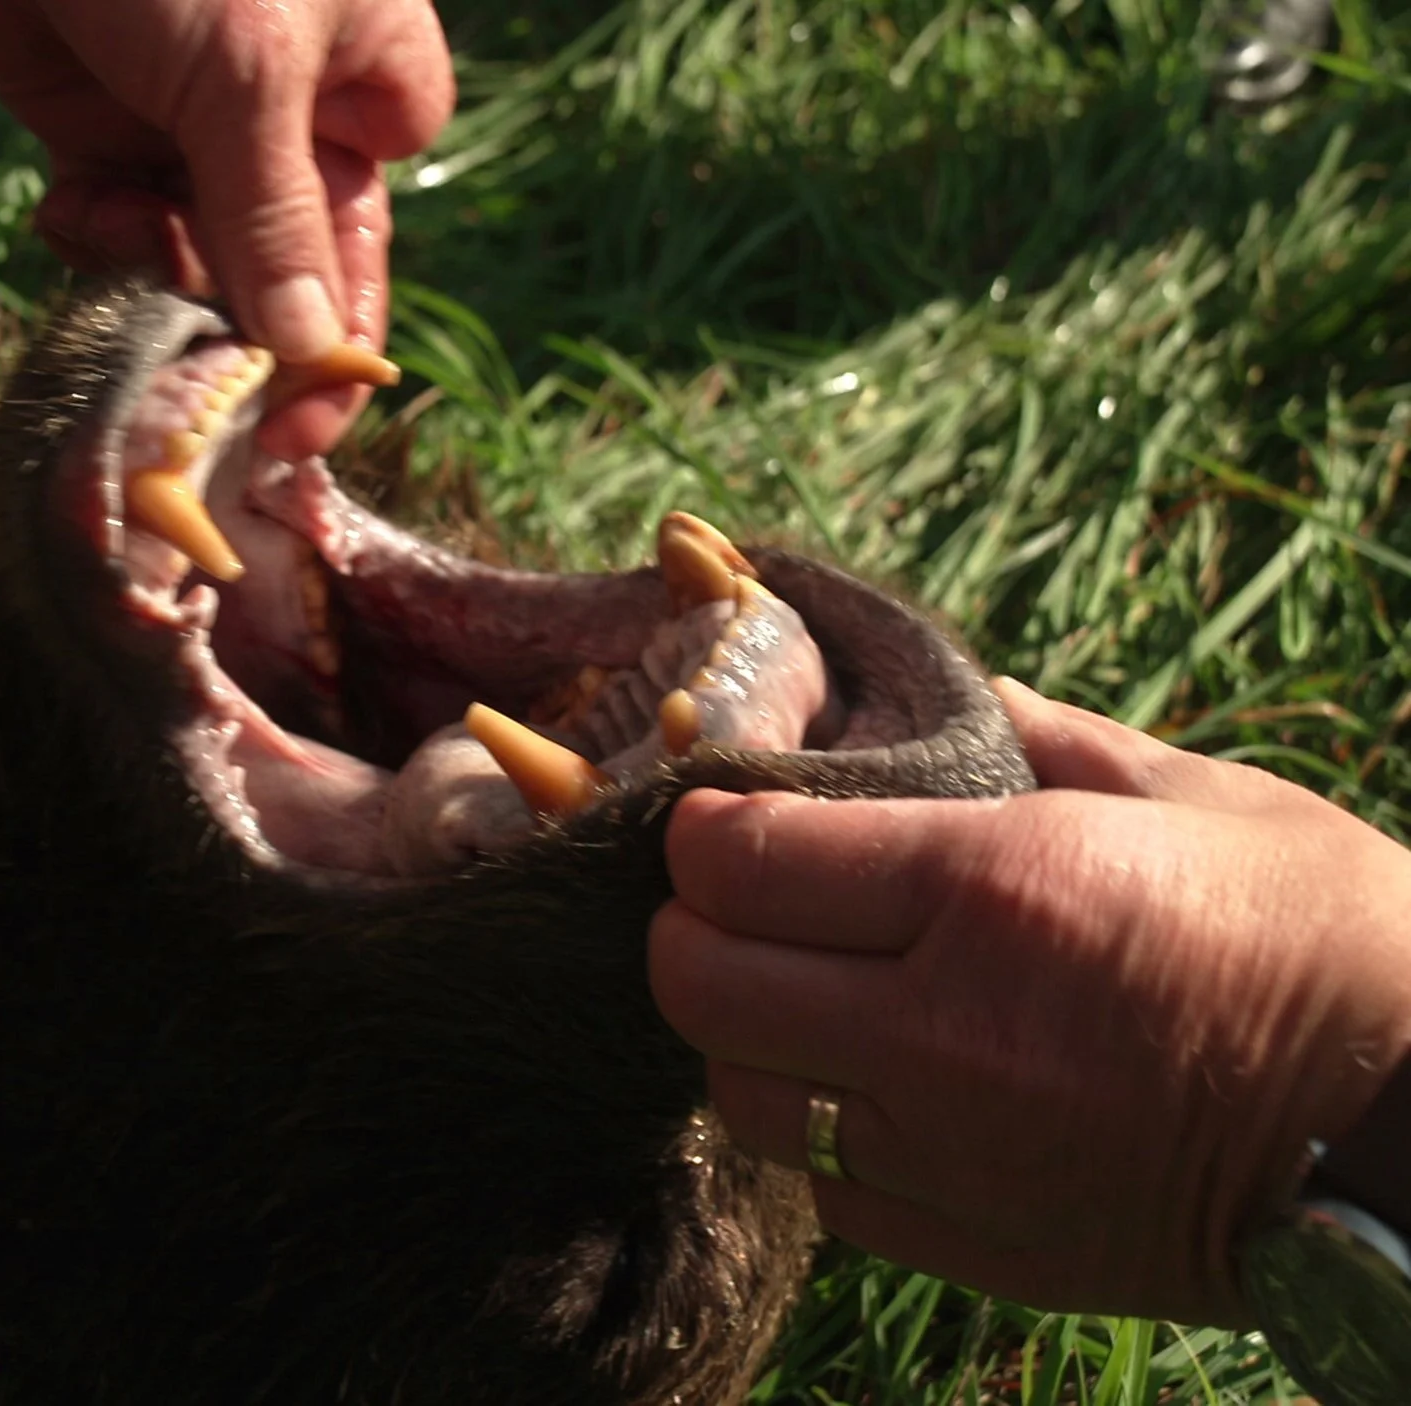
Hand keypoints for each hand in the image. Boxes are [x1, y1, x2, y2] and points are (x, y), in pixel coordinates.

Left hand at [0, 0, 453, 459]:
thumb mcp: (246, 73)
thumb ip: (277, 217)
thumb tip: (317, 351)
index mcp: (364, 88)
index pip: (366, 251)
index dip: (336, 346)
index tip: (294, 427)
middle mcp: (287, 119)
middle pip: (275, 273)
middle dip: (228, 320)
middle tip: (190, 380)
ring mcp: (189, 125)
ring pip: (188, 258)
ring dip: (150, 274)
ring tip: (115, 223)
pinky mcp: (99, 125)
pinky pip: (110, 226)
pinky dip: (90, 236)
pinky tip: (68, 204)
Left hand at [647, 678, 1410, 1324]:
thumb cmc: (1323, 933)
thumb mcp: (1192, 795)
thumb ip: (1038, 738)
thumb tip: (948, 693)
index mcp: (998, 889)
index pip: (737, 859)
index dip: (703, 829)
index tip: (721, 815)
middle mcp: (951, 1031)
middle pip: (702, 983)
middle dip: (694, 930)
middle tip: (740, 903)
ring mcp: (957, 1157)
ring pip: (742, 1096)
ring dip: (746, 1035)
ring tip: (804, 994)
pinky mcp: (981, 1247)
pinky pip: (826, 1188)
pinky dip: (822, 1130)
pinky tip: (875, 1085)